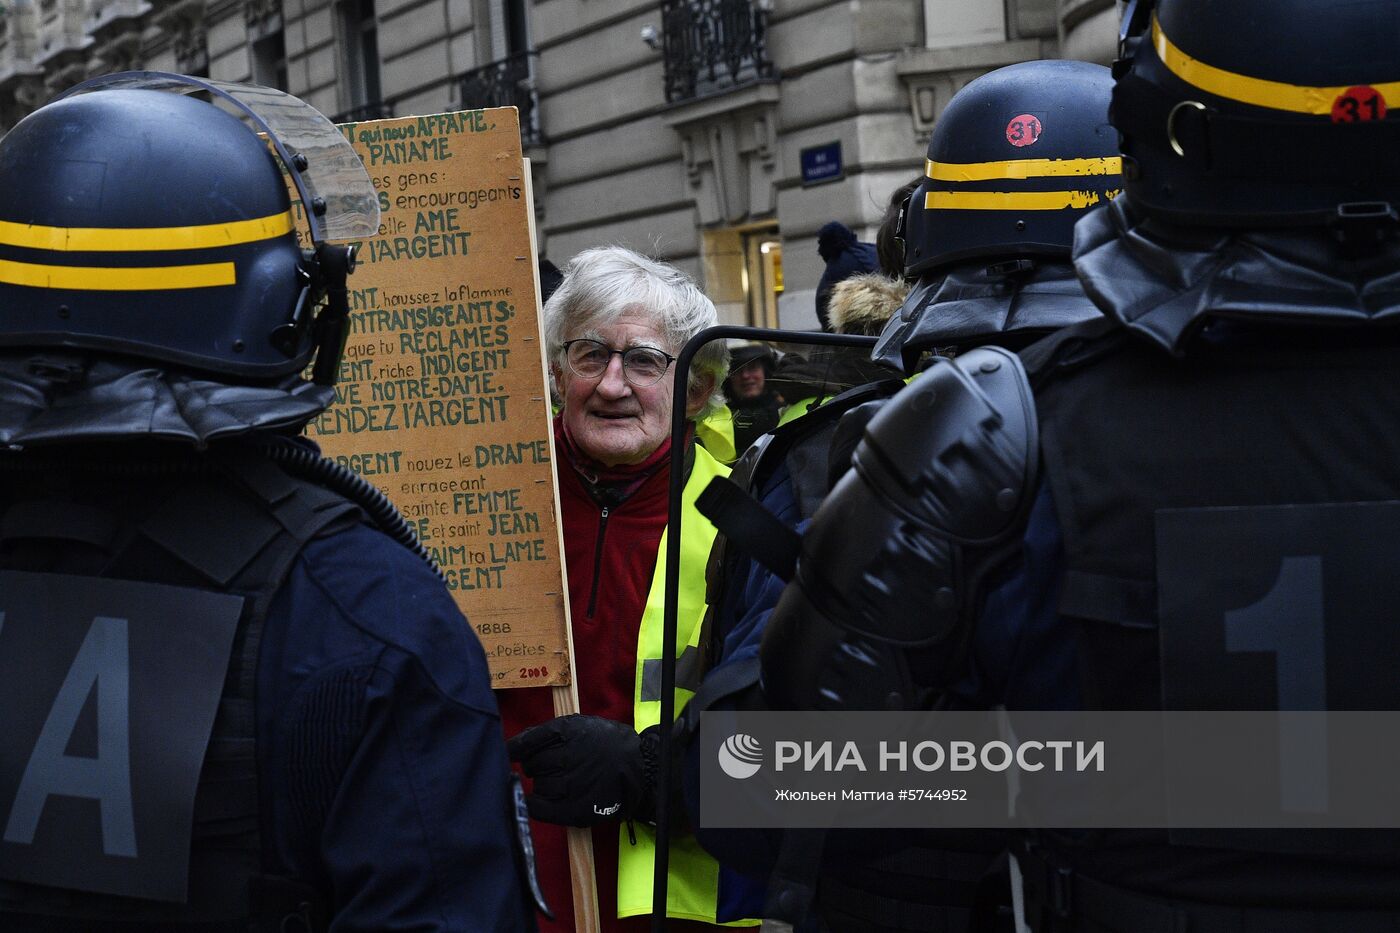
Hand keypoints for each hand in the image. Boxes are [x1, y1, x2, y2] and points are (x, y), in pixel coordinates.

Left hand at [507, 715, 657, 826]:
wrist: (639, 769)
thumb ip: (551, 733)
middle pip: (531, 765)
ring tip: (561, 782)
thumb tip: (519, 744)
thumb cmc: (608, 745)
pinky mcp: (571, 808)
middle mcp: (565, 757)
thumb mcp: (582, 726)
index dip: (514, 749)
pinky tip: (542, 801)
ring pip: (538, 785)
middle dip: (537, 765)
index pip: (527, 742)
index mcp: (566, 733)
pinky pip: (539, 809)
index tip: (508, 753)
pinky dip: (536, 804)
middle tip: (552, 767)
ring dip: (543, 784)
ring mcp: (568, 784)